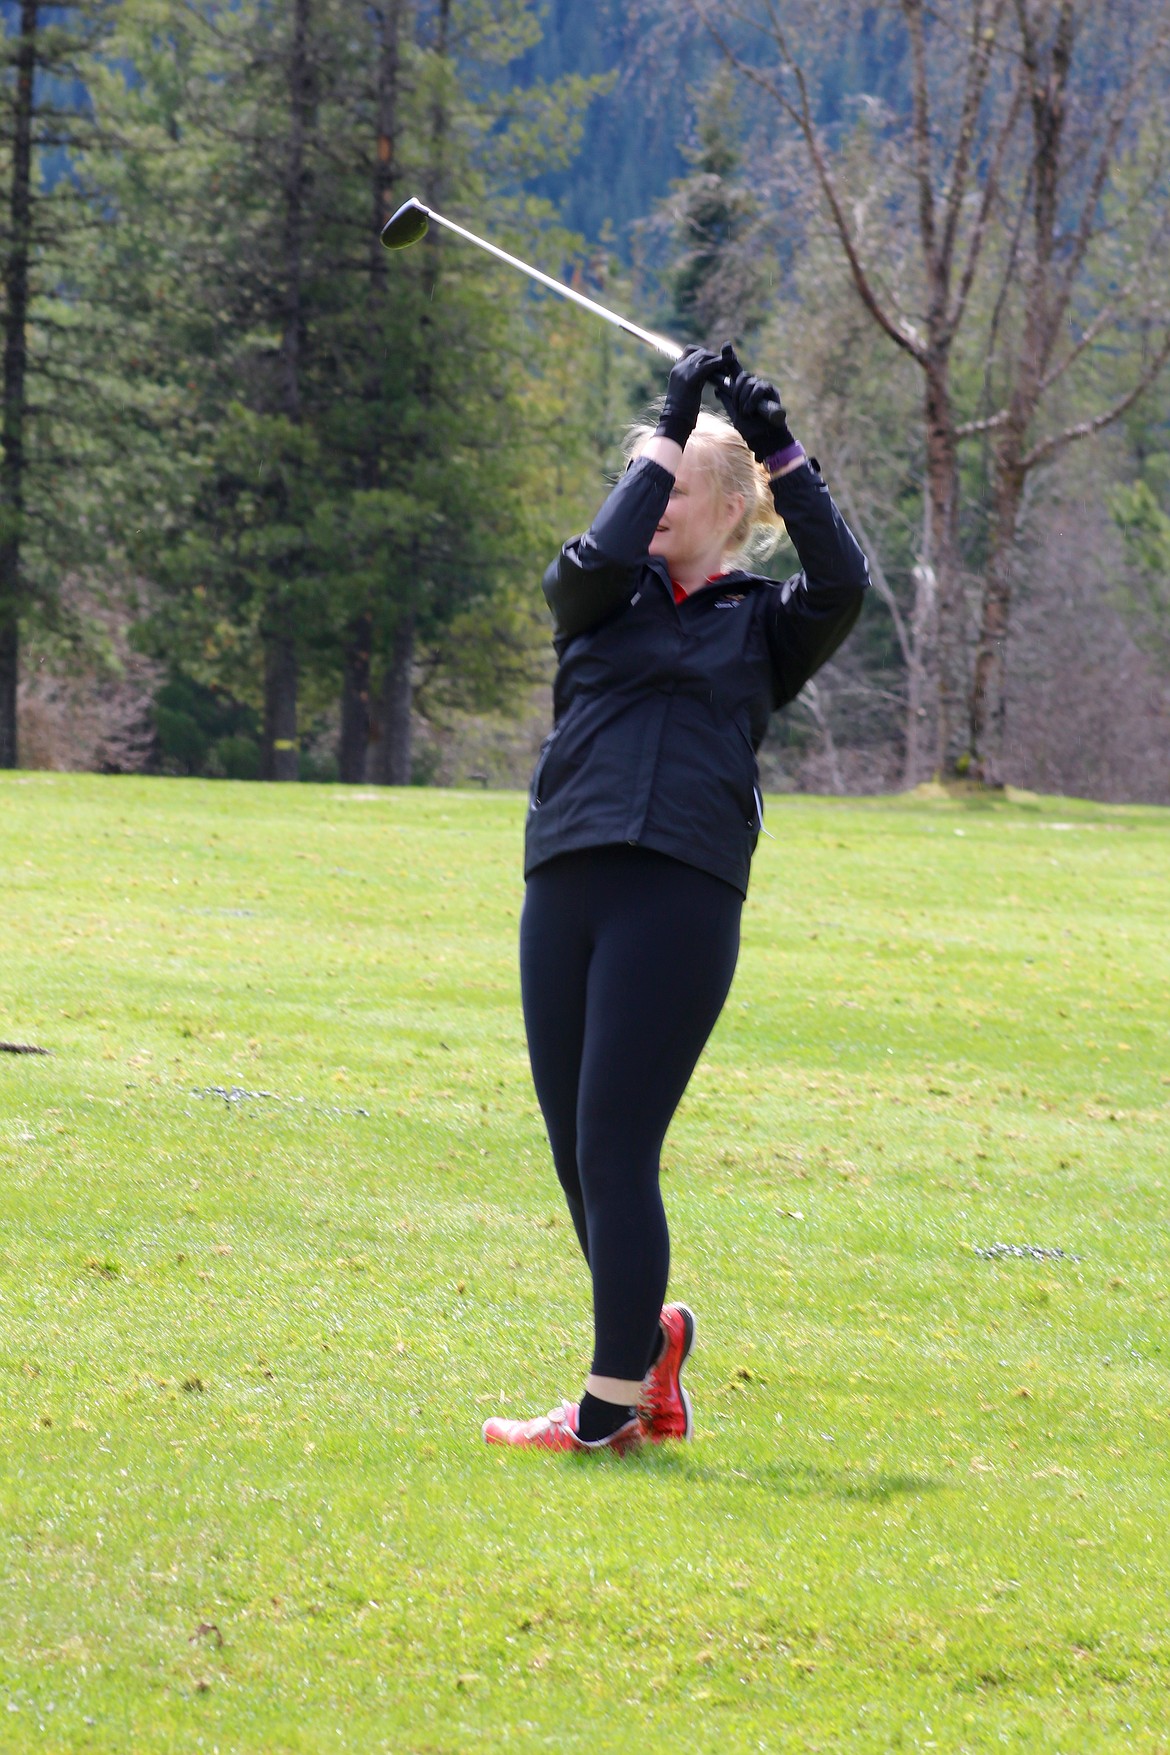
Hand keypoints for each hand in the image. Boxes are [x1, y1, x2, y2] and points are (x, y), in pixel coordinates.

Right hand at [655, 345, 723, 447]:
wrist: (675, 421)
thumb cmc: (682, 413)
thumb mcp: (687, 392)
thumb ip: (694, 381)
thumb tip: (704, 378)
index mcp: (677, 370)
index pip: (690, 351)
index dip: (704, 353)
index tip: (715, 361)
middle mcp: (679, 368)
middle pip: (700, 353)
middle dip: (715, 357)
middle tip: (727, 364)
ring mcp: (683, 372)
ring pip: (705, 357)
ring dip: (719, 360)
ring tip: (730, 364)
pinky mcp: (691, 379)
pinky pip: (708, 365)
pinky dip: (720, 362)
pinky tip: (730, 362)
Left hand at [714, 343, 795, 461]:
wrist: (764, 440)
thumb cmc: (750, 429)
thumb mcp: (734, 413)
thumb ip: (727, 399)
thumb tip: (717, 387)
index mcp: (742, 389)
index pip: (735, 370)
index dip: (730, 357)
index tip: (725, 345)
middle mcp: (753, 385)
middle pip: (742, 376)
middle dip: (737, 391)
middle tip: (738, 407)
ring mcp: (763, 387)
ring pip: (750, 382)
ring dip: (744, 398)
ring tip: (745, 412)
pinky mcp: (772, 391)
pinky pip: (760, 387)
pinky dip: (753, 399)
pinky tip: (750, 410)